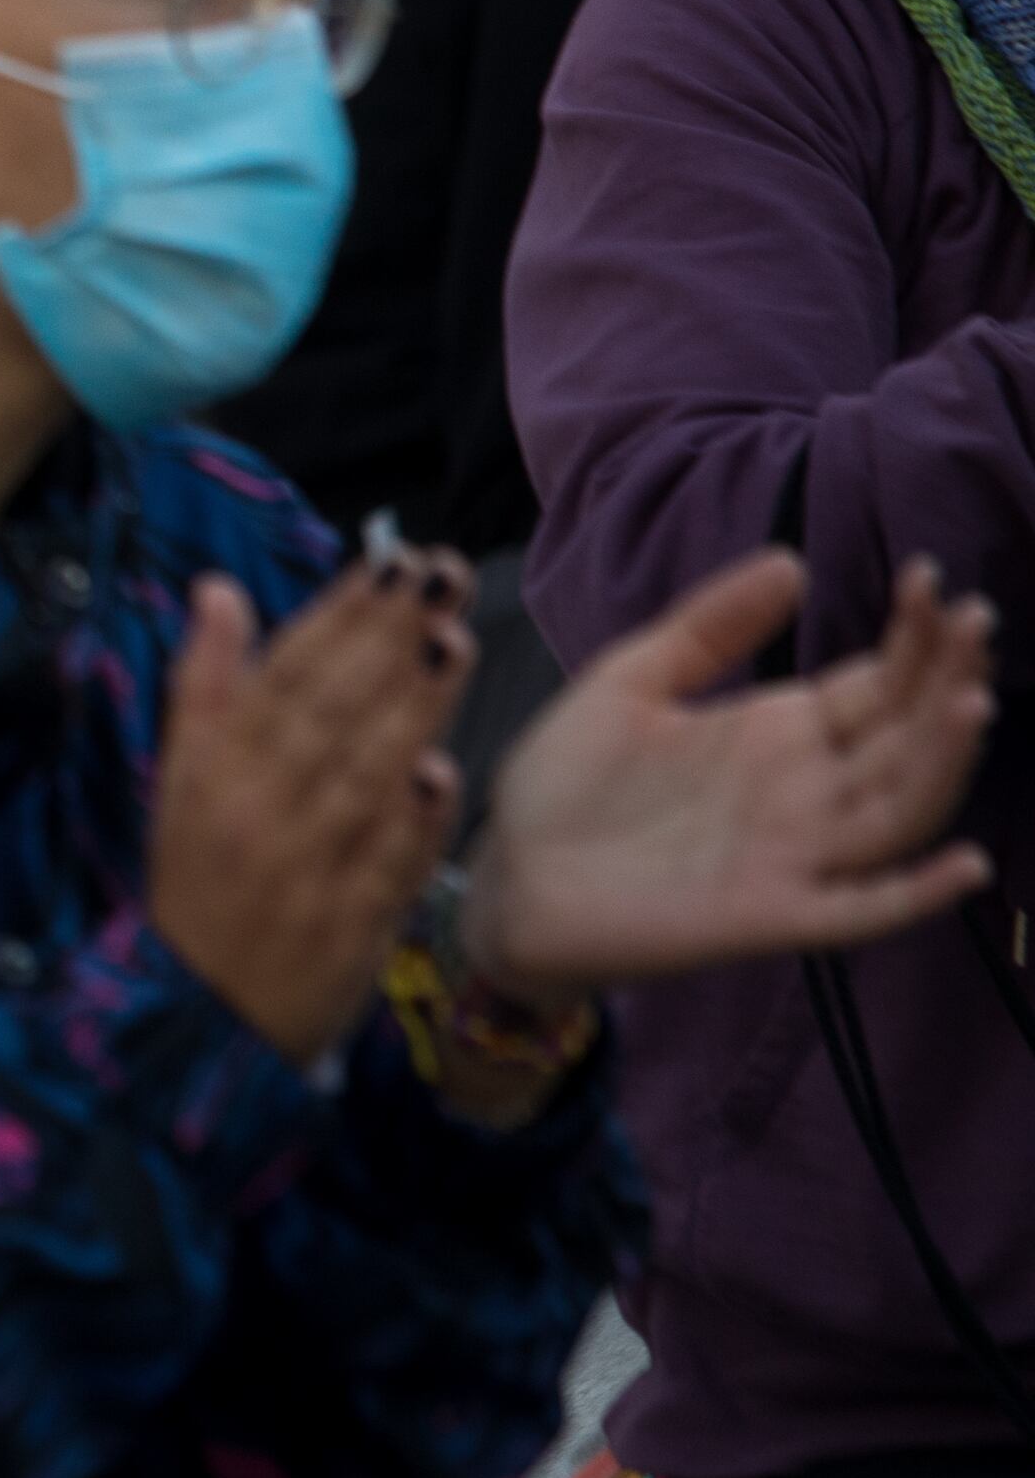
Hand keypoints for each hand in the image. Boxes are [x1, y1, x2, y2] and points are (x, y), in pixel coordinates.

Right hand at [148, 547, 473, 1062]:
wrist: (199, 1016)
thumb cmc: (197, 885)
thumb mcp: (176, 783)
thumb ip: (203, 685)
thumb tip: (220, 590)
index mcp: (212, 772)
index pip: (282, 675)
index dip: (339, 614)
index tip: (390, 561)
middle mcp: (256, 813)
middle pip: (326, 713)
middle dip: (385, 639)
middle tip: (439, 576)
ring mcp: (304, 872)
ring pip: (358, 779)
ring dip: (408, 711)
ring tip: (454, 641)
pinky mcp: (346, 928)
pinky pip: (380, 869)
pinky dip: (408, 826)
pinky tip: (439, 776)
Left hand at [461, 551, 997, 1005]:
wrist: (503, 874)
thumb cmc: (564, 782)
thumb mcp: (628, 682)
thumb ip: (707, 627)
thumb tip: (790, 561)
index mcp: (780, 732)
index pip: (879, 682)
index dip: (915, 637)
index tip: (931, 579)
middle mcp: (806, 792)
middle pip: (906, 737)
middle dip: (947, 679)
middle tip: (973, 619)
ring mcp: (796, 855)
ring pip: (901, 811)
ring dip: (944, 762)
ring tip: (970, 702)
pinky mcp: (771, 916)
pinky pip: (863, 909)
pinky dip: (917, 892)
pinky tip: (967, 864)